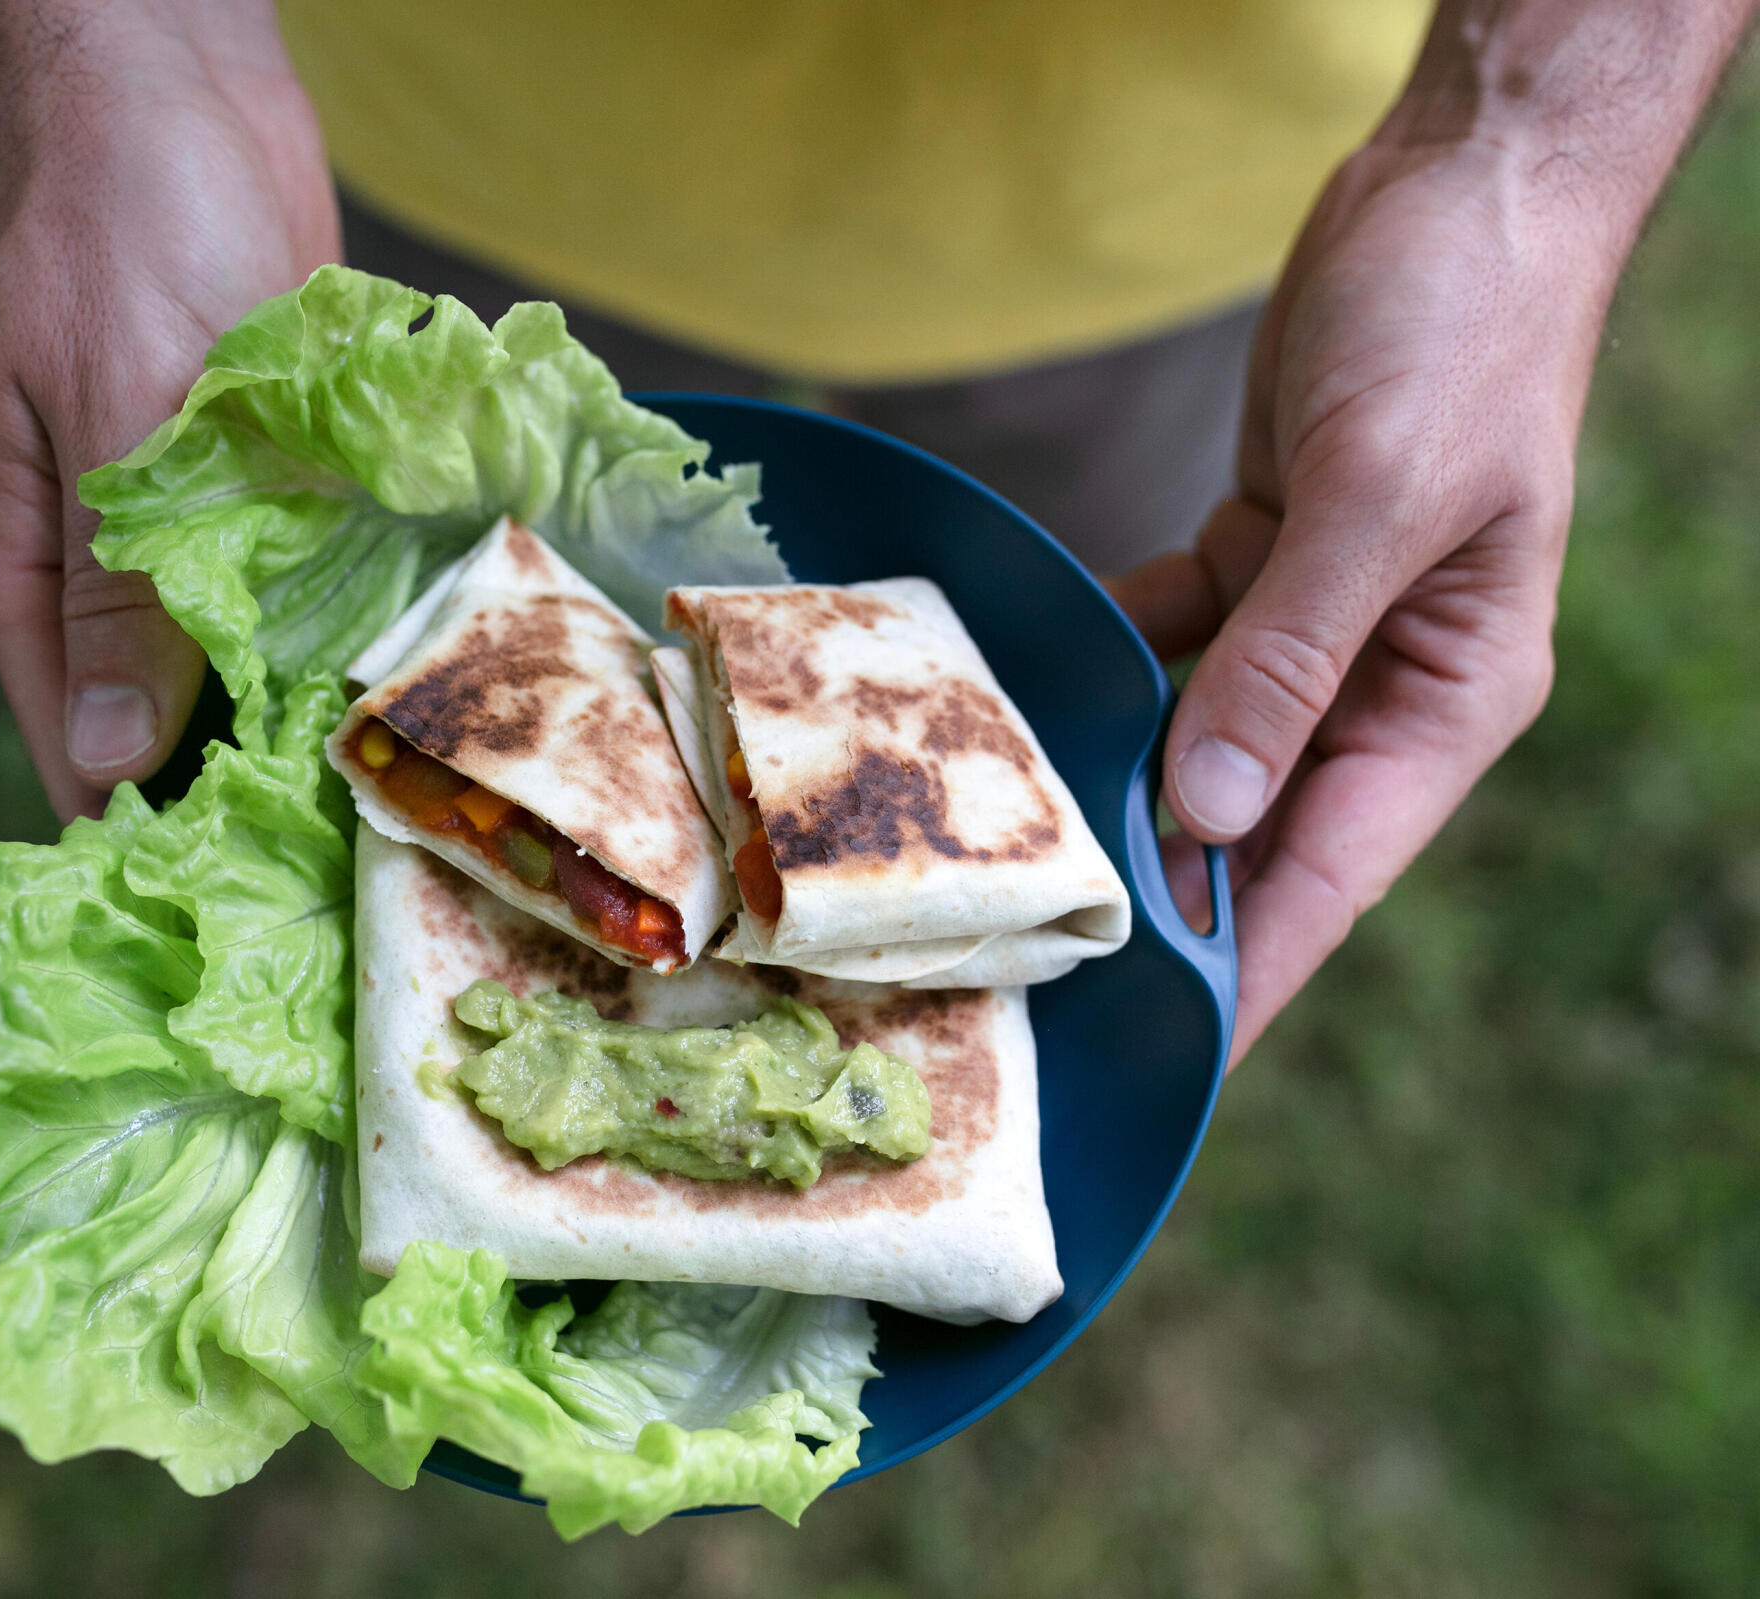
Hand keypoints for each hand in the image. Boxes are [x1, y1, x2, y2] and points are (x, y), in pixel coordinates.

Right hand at [0, 0, 338, 820]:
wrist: (189, 98)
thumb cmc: (126, 229)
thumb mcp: (117, 409)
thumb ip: (121, 582)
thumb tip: (104, 749)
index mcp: (37, 553)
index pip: (74, 728)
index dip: (139, 816)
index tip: (218, 901)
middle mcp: (122, 554)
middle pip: (171, 705)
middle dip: (241, 778)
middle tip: (334, 868)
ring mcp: (208, 518)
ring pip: (251, 651)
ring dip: (307, 711)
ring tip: (387, 800)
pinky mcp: (285, 478)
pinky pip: (311, 578)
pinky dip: (351, 624)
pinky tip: (413, 681)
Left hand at [1105, 0, 1751, 1064]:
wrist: (1455, 196)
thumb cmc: (1461, 339)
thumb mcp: (1382, 502)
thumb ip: (1293, 660)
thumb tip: (1214, 813)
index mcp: (1446, 700)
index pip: (1331, 874)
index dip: (1247, 973)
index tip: (1165, 1063)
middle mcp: (1380, 683)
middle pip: (1256, 828)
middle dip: (1163, 900)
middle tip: (1043, 978)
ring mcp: (1315, 625)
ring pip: (1202, 741)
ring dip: (1119, 787)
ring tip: (1016, 860)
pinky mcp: (1256, 560)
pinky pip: (1171, 641)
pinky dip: (1108, 667)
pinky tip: (1028, 697)